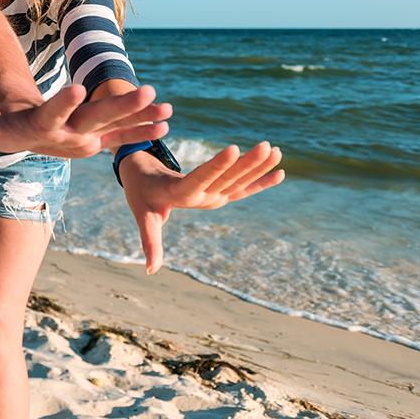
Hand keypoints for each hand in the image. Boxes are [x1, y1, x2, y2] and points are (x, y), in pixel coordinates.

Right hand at [0, 84, 172, 157]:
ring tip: (168, 110)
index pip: (52, 114)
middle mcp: (67, 136)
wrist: (24, 145)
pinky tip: (167, 121)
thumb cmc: (3, 127)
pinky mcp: (98, 138)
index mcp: (41, 129)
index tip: (79, 87)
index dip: (64, 102)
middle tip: (147, 92)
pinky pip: (123, 134)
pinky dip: (144, 127)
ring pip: (116, 127)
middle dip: (122, 106)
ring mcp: (85, 139)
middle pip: (96, 120)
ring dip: (142, 118)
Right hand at [121, 142, 284, 273]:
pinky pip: (243, 189)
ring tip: (277, 150)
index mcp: (183, 195)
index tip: (233, 149)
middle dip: (248, 163)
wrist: (144, 184)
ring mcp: (214, 197)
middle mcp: (204, 199)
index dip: (217, 165)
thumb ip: (150, 240)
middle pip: (228, 179)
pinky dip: (261, 181)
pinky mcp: (218, 194)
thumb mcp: (142, 214)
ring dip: (258, 166)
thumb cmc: (140, 193)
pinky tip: (280, 173)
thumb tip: (153, 272)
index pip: (202, 178)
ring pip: (239, 180)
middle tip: (269, 146)